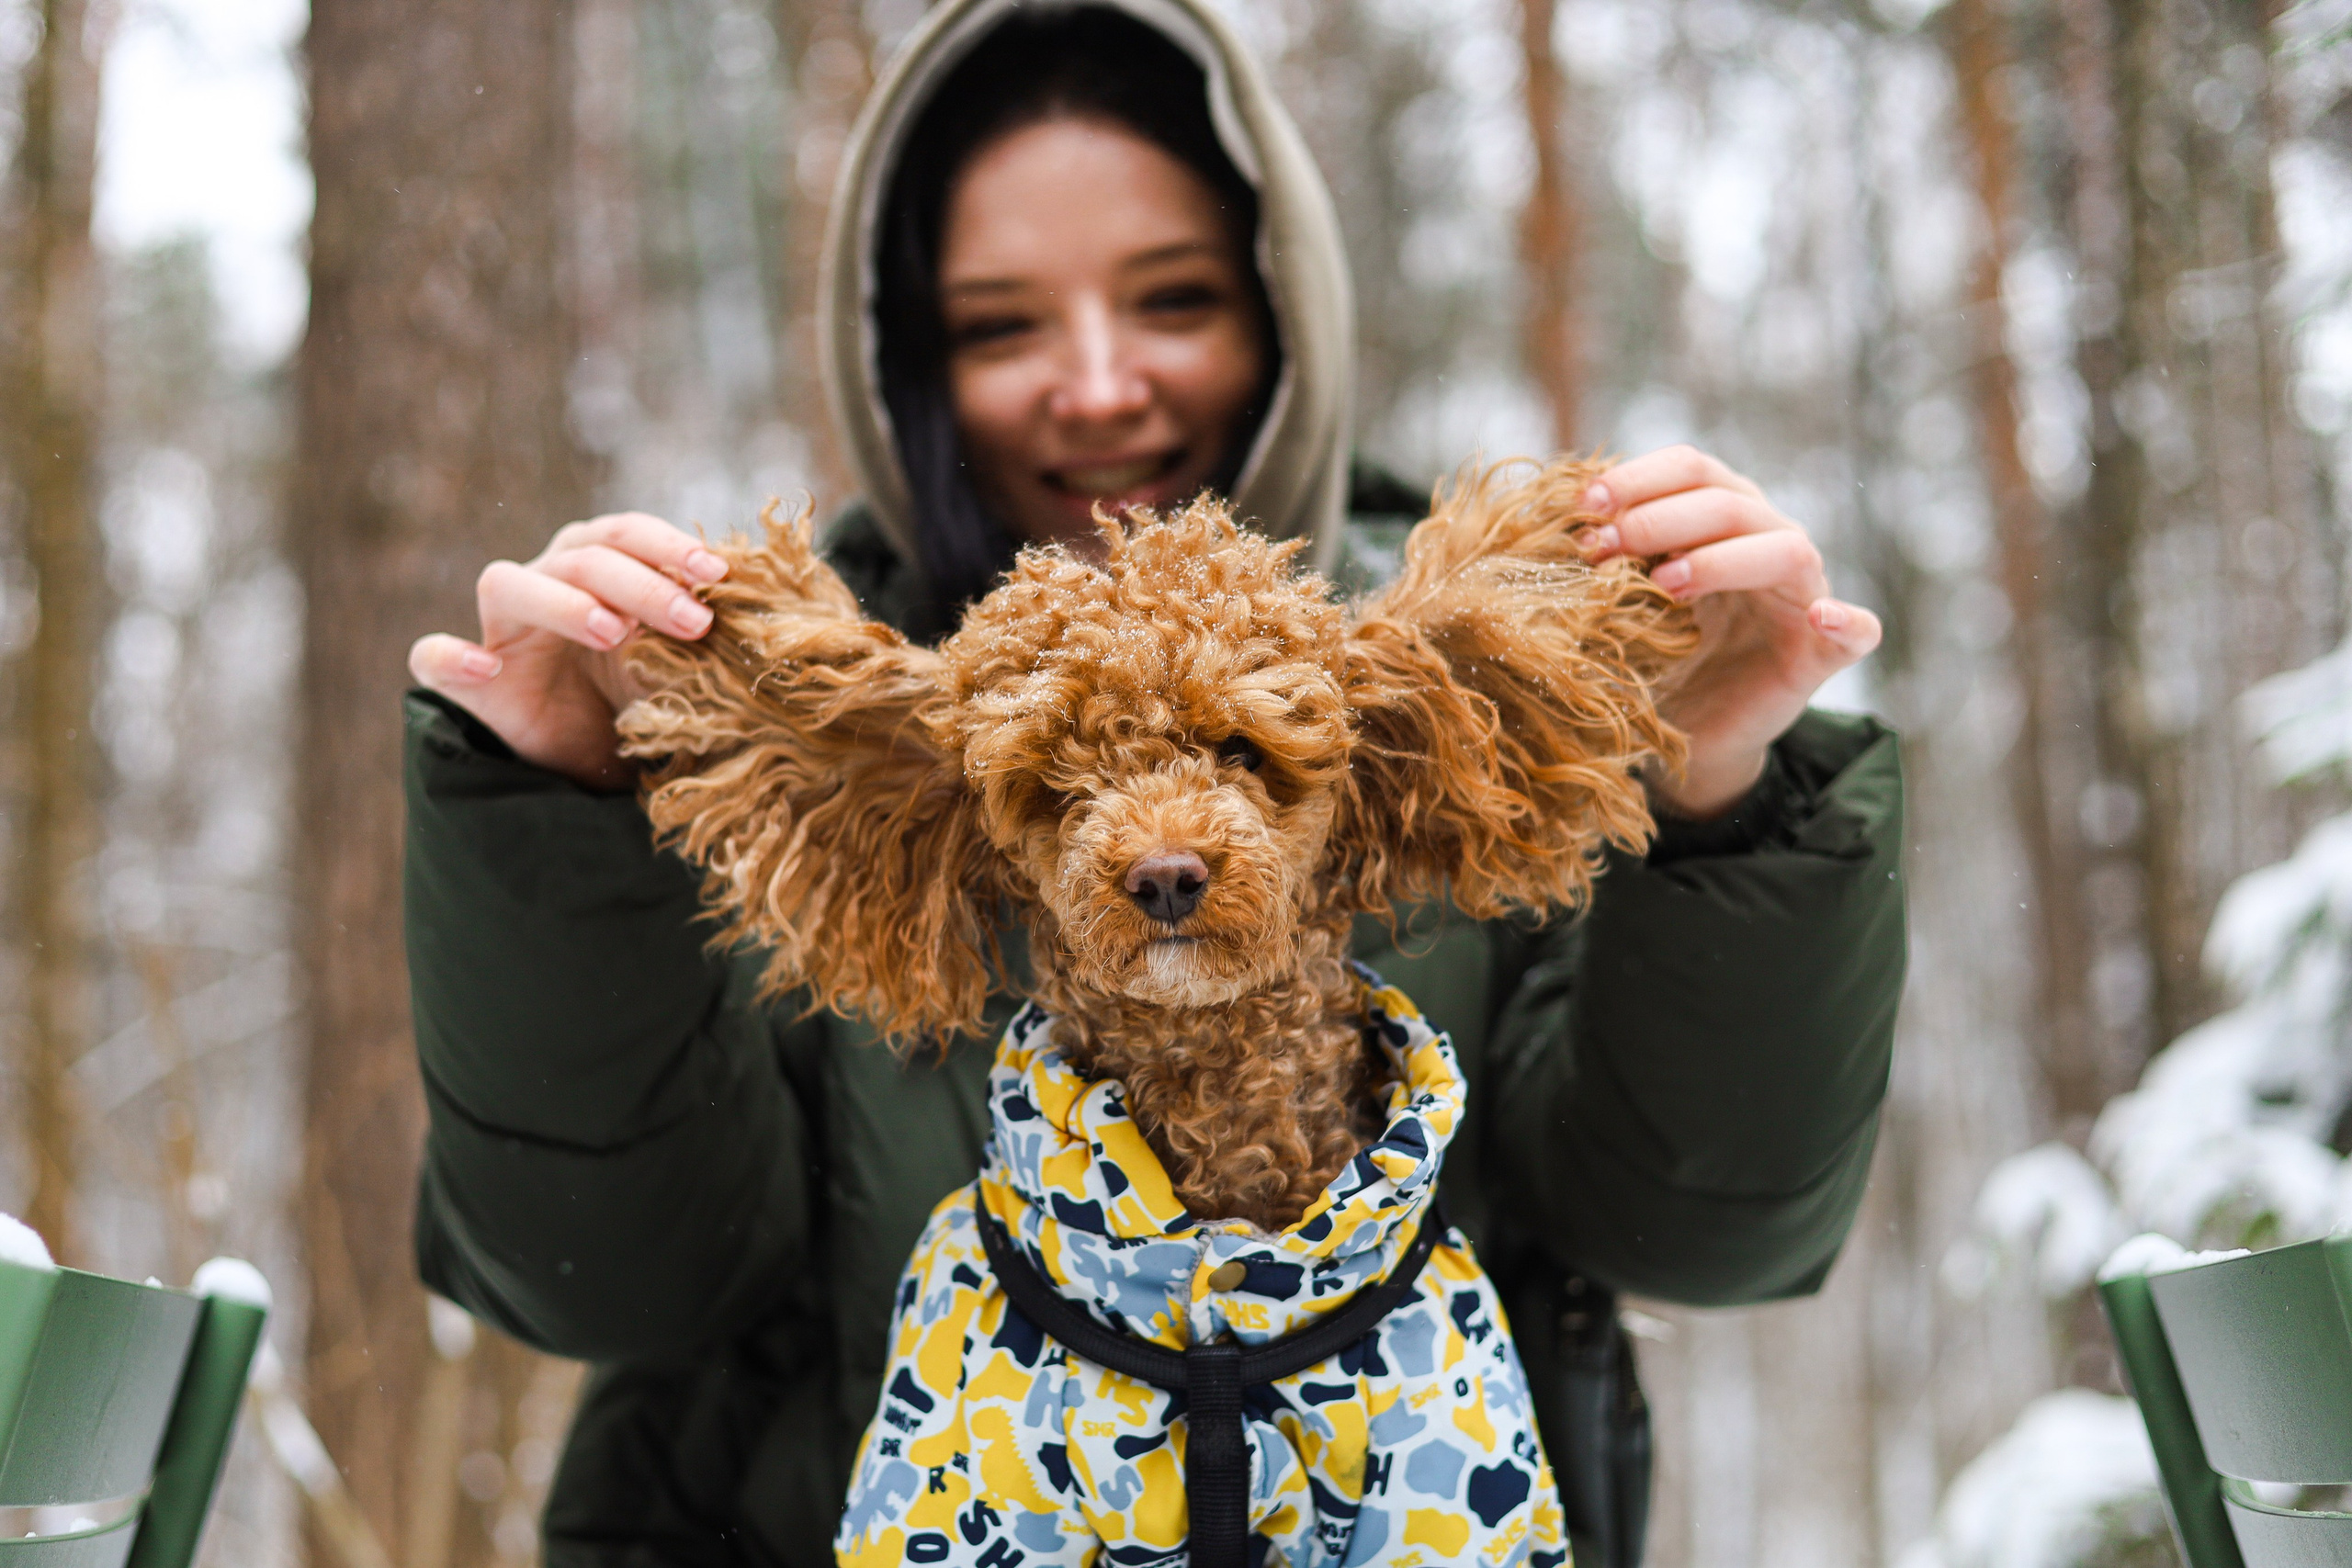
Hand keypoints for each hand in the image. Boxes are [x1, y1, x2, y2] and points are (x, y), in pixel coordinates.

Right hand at [408, 513, 728, 788]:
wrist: (595, 763)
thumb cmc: (641, 697)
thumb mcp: (680, 663)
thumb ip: (702, 632)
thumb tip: (766, 611)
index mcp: (596, 567)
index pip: (626, 533)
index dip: (671, 545)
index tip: (720, 575)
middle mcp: (546, 582)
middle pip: (582, 555)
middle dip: (643, 582)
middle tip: (694, 622)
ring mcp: (503, 628)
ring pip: (509, 584)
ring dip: (565, 601)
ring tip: (613, 631)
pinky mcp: (470, 681)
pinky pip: (433, 657)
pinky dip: (451, 657)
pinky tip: (481, 668)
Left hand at [1583, 445, 1881, 818]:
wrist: (1687, 733)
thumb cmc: (1652, 654)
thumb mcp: (1618, 599)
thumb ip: (1604, 557)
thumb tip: (1555, 517)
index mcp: (1720, 514)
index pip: (1690, 468)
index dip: (1638, 478)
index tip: (1582, 505)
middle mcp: (1766, 537)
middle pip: (1727, 500)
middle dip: (1658, 518)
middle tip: (1599, 549)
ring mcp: (1801, 593)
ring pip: (1783, 547)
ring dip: (1720, 559)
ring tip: (1664, 586)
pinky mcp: (1820, 652)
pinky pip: (1856, 630)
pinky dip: (1846, 621)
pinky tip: (1823, 618)